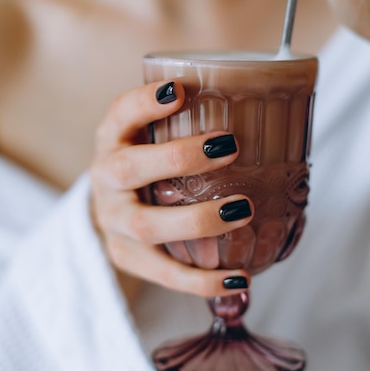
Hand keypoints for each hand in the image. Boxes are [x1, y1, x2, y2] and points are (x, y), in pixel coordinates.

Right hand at [89, 80, 252, 297]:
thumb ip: (189, 120)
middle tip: (229, 147)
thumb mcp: (152, 134)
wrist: (112, 207)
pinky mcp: (125, 256)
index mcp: (112, 139)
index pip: (119, 113)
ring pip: (146, 227)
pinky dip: (201, 280)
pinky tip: (239, 278)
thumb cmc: (148, 162)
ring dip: (196, 220)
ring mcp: (112, 221)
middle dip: (178, 159)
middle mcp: (104, 178)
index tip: (180, 90)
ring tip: (242, 210)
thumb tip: (265, 112)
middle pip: (129, 170)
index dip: (145, 102)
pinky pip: (162, 273)